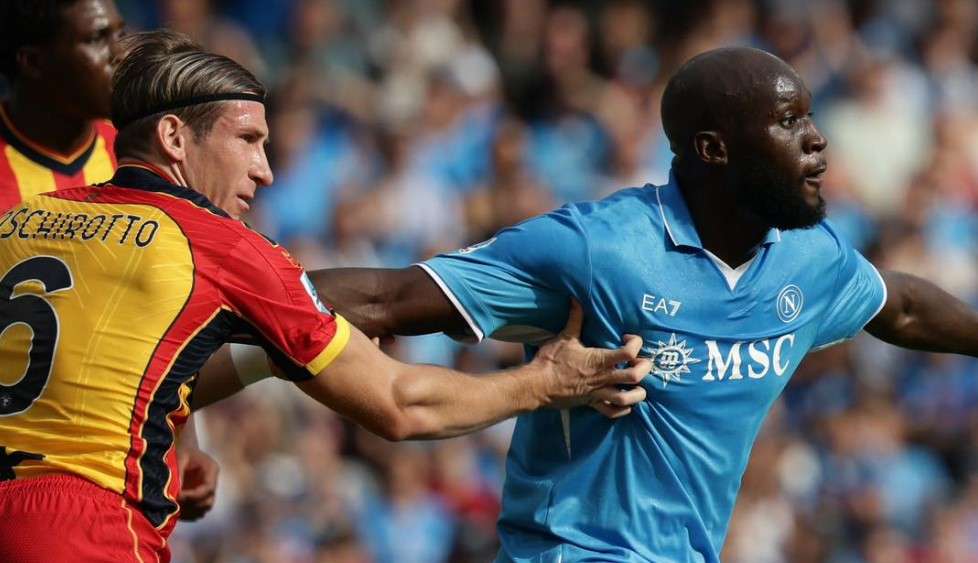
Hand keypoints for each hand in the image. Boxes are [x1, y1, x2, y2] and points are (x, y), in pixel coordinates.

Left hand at [177, 447, 219, 520]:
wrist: (182, 451)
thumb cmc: (181, 451)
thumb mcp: (180, 457)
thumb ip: (178, 474)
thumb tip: (176, 493)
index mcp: (212, 470)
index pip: (208, 488)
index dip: (194, 496)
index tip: (178, 496)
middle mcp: (212, 482)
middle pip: (208, 501)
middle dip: (192, 505)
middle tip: (175, 504)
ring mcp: (207, 491)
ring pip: (204, 508)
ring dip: (190, 511)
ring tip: (174, 509)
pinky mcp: (199, 498)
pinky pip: (197, 512)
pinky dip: (188, 515)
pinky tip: (175, 512)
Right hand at [531, 301, 649, 417]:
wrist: (537, 386)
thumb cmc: (551, 361)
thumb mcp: (564, 337)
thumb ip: (575, 318)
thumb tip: (575, 299)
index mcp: (599, 360)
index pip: (628, 352)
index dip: (635, 344)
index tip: (629, 338)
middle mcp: (602, 377)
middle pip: (635, 377)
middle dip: (644, 368)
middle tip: (642, 362)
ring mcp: (598, 393)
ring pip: (627, 399)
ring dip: (637, 394)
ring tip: (639, 387)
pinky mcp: (591, 404)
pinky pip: (612, 412)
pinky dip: (623, 409)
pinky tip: (625, 403)